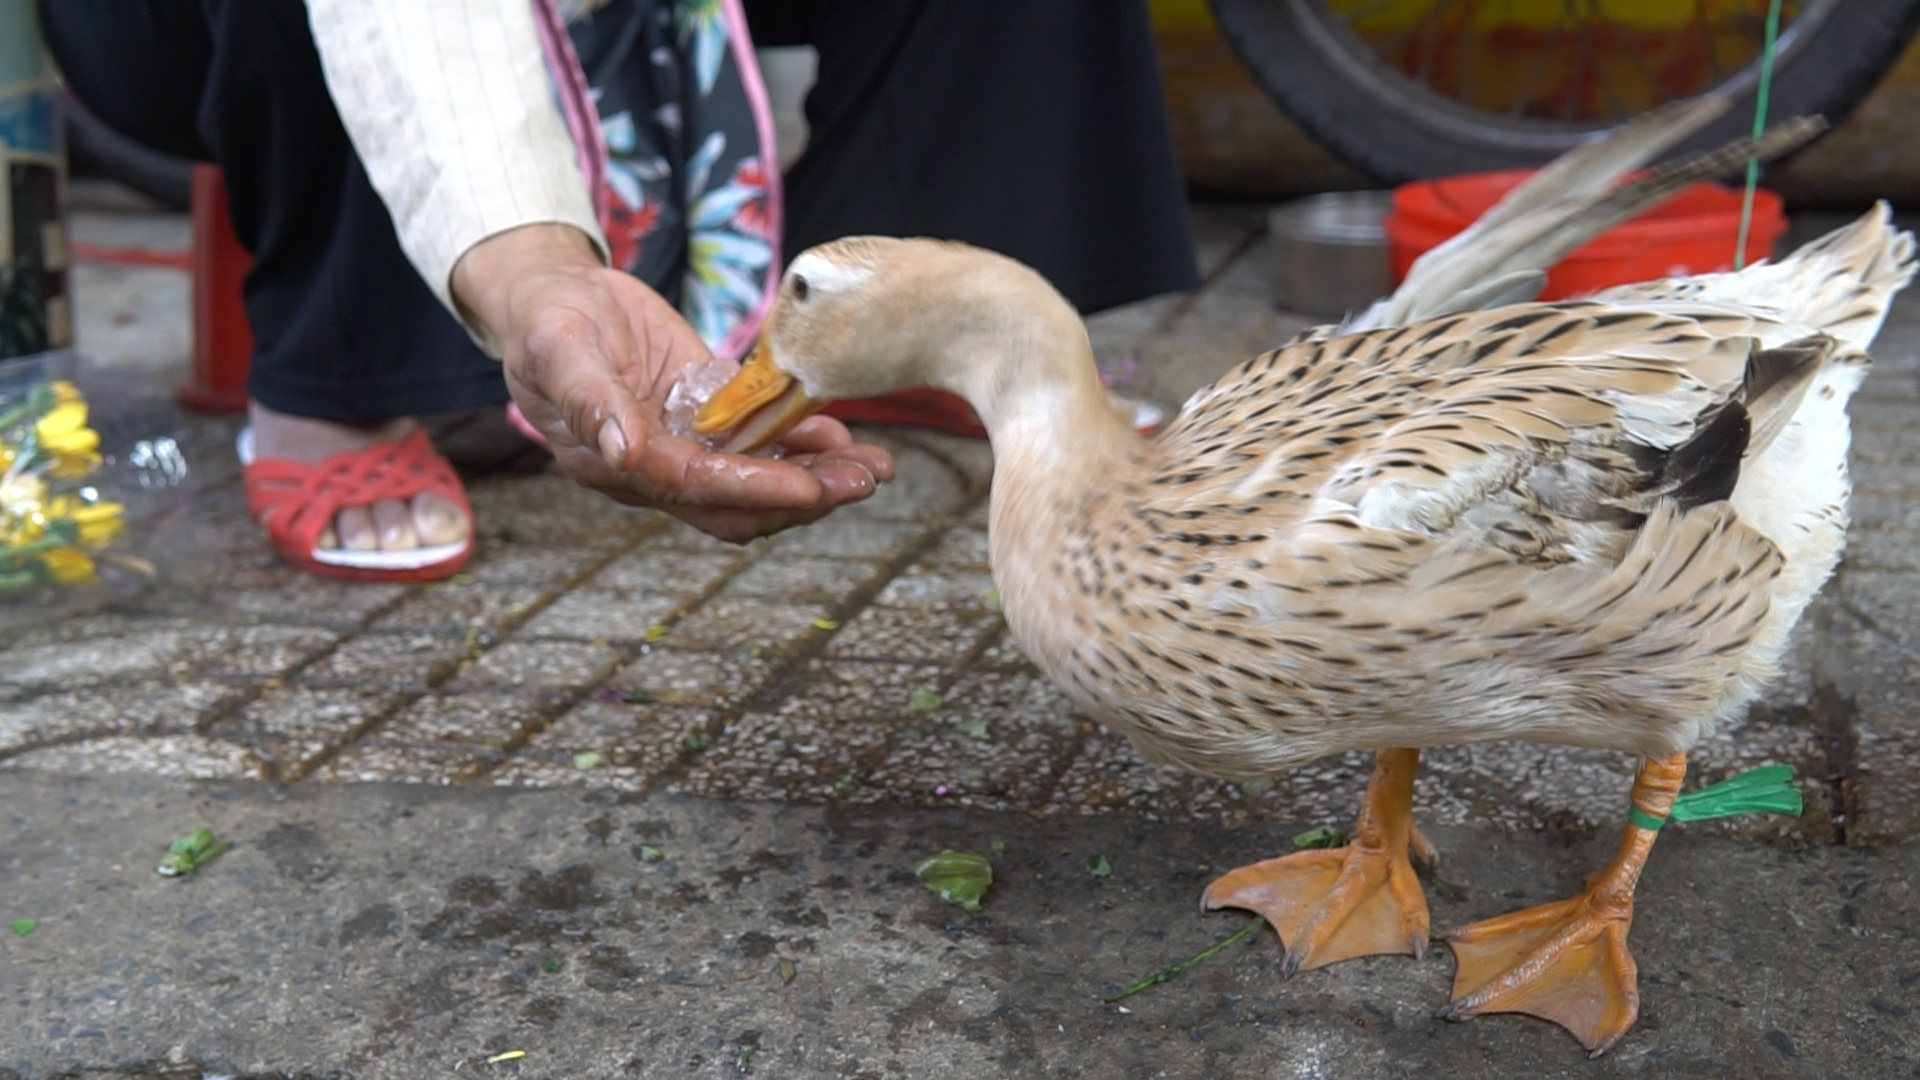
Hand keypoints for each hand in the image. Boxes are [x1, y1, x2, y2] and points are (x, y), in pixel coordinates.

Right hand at [451, 224, 892, 540]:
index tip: (811, 488)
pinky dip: (801, 444)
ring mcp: (683, 445)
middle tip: (867, 479)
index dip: (755, 491)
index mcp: (616, 463)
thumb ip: (588, 398)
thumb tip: (621, 451)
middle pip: (738, 504)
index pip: (695, 488)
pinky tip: (840, 434)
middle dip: (805, 496)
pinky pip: (760, 443)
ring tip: (875, 465)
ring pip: (758, 481)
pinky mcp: (705, 418)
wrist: (554, 295)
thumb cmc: (546, 318)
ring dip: (816, 478)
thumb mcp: (559, 346)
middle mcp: (655, 468)